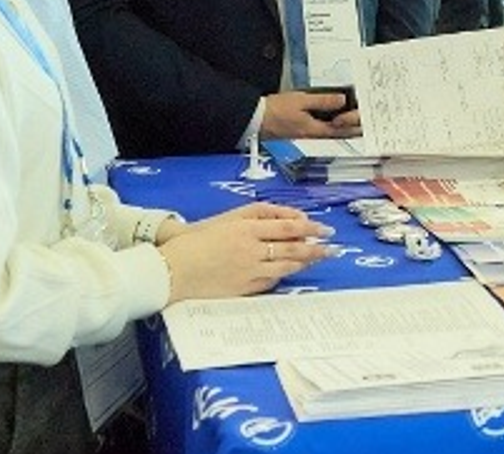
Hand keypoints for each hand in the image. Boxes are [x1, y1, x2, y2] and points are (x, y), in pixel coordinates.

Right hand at [157, 202, 332, 301]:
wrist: (171, 270)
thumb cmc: (194, 241)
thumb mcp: (227, 218)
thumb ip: (258, 214)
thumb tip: (288, 218)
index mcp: (246, 227)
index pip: (288, 226)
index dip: (310, 227)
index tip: (324, 229)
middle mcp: (252, 248)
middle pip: (292, 247)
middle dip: (315, 247)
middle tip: (332, 247)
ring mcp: (249, 270)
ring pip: (285, 266)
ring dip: (305, 262)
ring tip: (317, 259)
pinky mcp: (244, 288)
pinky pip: (271, 281)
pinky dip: (284, 276)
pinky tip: (291, 273)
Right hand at [261, 90, 361, 138]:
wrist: (255, 118)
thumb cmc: (275, 111)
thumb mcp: (301, 101)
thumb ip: (322, 101)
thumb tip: (341, 100)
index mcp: (315, 130)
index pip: (341, 130)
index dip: (354, 126)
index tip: (367, 122)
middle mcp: (313, 134)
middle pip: (337, 133)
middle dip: (352, 128)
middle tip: (365, 123)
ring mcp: (306, 133)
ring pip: (330, 132)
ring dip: (342, 127)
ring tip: (354, 120)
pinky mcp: (300, 129)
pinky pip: (321, 128)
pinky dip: (330, 124)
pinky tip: (333, 118)